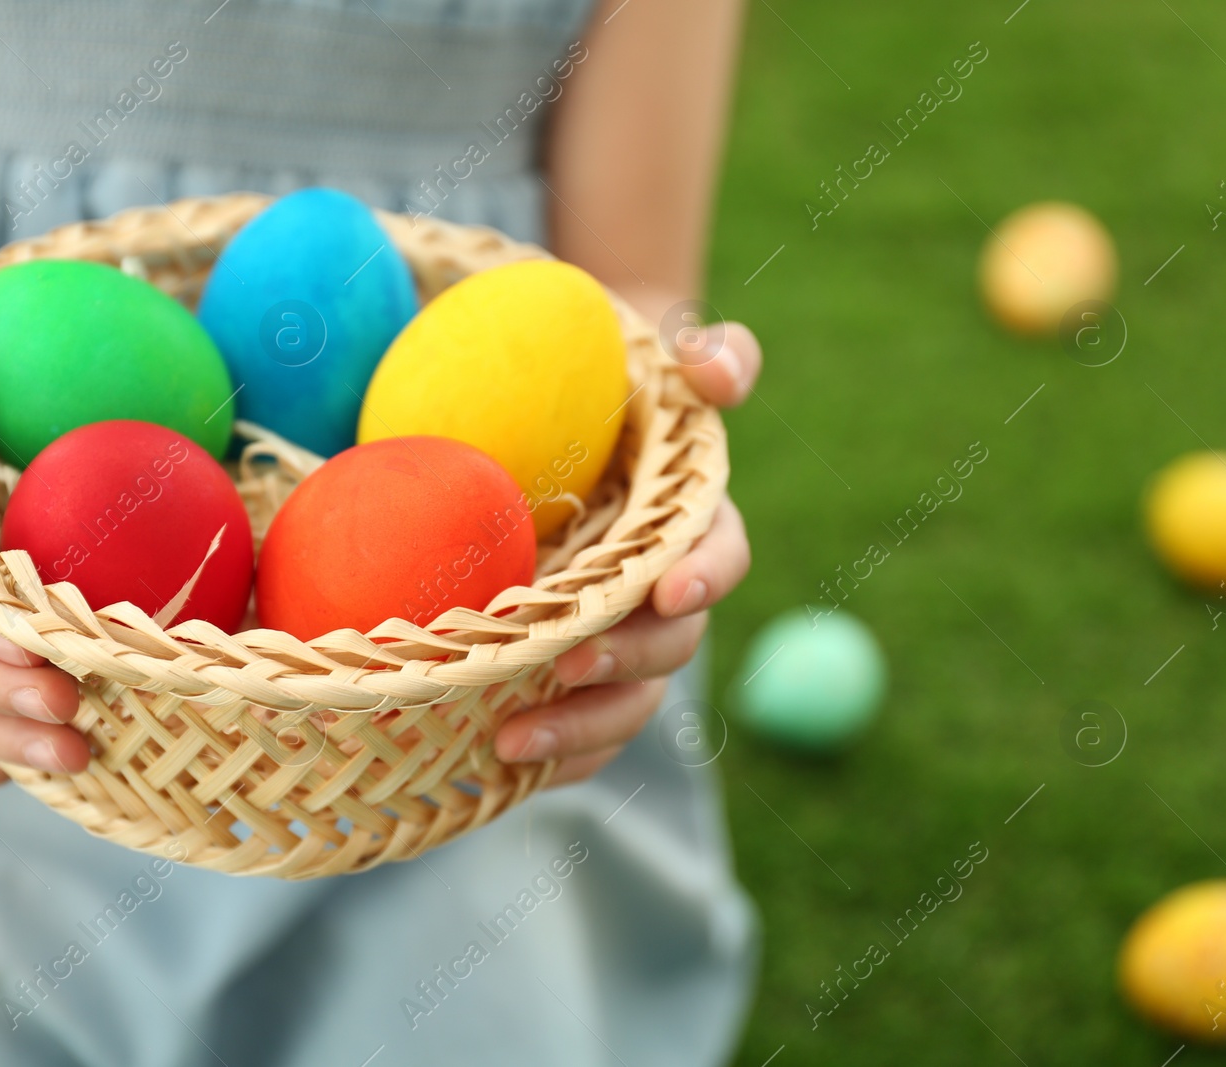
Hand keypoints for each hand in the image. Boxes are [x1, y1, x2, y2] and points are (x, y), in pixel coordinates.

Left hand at [495, 322, 758, 785]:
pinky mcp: (572, 671)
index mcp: (690, 522)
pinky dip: (555, 754)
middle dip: (626, 660)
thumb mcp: (658, 351)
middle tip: (570, 664)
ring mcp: (618, 637)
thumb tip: (714, 368)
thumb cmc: (612, 385)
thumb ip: (708, 353)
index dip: (707, 574)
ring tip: (510, 738)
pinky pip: (580, 727)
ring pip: (626, 699)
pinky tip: (505, 766)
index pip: (721, 553)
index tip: (670, 588)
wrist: (550, 415)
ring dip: (581, 725)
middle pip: (671, 642)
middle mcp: (662, 590)